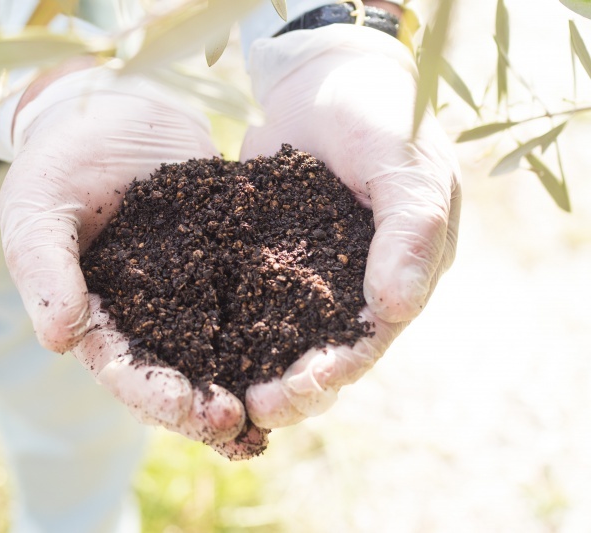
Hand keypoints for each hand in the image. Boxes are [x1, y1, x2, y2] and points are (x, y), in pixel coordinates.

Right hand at [0, 65, 249, 451]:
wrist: (110, 107)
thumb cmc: (57, 161)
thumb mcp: (36, 211)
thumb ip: (44, 271)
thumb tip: (58, 340)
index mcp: (98, 317)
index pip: (125, 370)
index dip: (156, 396)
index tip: (192, 409)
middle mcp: (148, 314)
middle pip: (180, 375)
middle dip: (209, 404)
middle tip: (246, 423)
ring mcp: (191, 287)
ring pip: (223, 346)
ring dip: (251, 377)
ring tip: (286, 397)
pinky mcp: (226, 256)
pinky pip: (254, 292)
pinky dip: (278, 319)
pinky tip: (310, 335)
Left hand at [240, 25, 460, 427]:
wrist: (325, 74)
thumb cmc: (380, 114)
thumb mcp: (406, 165)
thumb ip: (409, 231)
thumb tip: (397, 308)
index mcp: (399, 275)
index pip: (370, 339)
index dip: (338, 370)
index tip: (301, 389)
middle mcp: (351, 285)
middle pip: (323, 353)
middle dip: (293, 386)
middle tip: (255, 404)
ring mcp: (305, 272)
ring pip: (281, 336)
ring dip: (256, 366)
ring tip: (221, 390)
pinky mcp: (263, 255)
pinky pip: (244, 296)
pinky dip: (224, 323)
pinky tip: (191, 341)